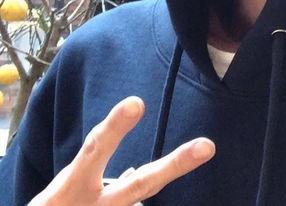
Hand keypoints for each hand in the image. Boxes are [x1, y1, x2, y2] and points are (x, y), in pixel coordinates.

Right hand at [28, 96, 215, 205]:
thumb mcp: (64, 187)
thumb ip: (93, 167)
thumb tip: (133, 166)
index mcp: (72, 186)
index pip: (95, 149)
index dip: (115, 127)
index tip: (136, 102)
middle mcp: (92, 205)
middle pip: (140, 184)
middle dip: (174, 165)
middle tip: (208, 146)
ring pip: (142, 199)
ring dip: (172, 175)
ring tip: (202, 155)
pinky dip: (145, 203)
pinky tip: (147, 193)